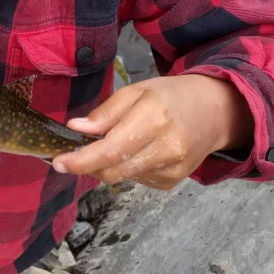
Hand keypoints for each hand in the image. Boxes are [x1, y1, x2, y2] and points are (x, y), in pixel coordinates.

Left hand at [51, 74, 253, 189]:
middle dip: (88, 163)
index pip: (110, 150)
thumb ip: (105, 113)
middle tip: (78, 148)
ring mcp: (172, 170)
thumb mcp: (136, 91)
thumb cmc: (171, 96)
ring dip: (107, 164)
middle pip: (112, 170)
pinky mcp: (172, 182)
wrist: (215, 112)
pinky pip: (136, 180)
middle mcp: (165, 149)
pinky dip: (126, 168)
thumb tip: (75, 129)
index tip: (58, 161)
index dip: (80, 160)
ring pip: (121, 177)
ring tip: (116, 141)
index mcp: (154, 119)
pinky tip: (137, 150)